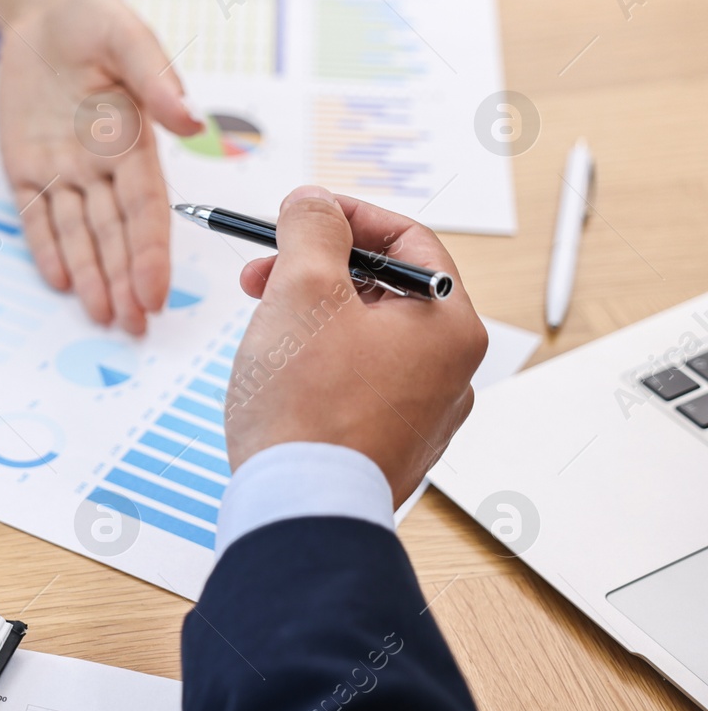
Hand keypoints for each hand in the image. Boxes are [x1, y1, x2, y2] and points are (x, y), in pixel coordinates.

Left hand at [0, 0, 202, 334]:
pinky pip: (36, 216)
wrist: (45, 11)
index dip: (151, 252)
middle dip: (125, 280)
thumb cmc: (95, 21)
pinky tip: (60, 283)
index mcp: (134, 142)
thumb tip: (190, 121)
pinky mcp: (25, 169)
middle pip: (114, 233)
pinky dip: (46, 248)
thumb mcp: (126, 37)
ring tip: (102, 318)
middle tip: (134, 325)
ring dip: (91, 276)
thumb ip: (155, 78)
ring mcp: (64, 171)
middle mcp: (102, 166)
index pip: (145, 208)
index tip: (154, 291)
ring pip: (78, 234)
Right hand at [224, 186, 488, 502]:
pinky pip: (353, 385)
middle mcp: (449, 373)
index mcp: (449, 326)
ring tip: (263, 328)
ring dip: (310, 318)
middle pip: (382, 290)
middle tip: (261, 274)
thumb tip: (314, 202)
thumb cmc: (308, 404)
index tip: (299, 215)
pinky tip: (278, 377)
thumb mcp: (303, 287)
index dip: (348, 217)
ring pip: (363, 339)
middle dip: (315, 271)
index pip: (408, 240)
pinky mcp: (385, 448)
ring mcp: (419, 417)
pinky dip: (316, 366)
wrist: (300, 508)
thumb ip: (311, 229)